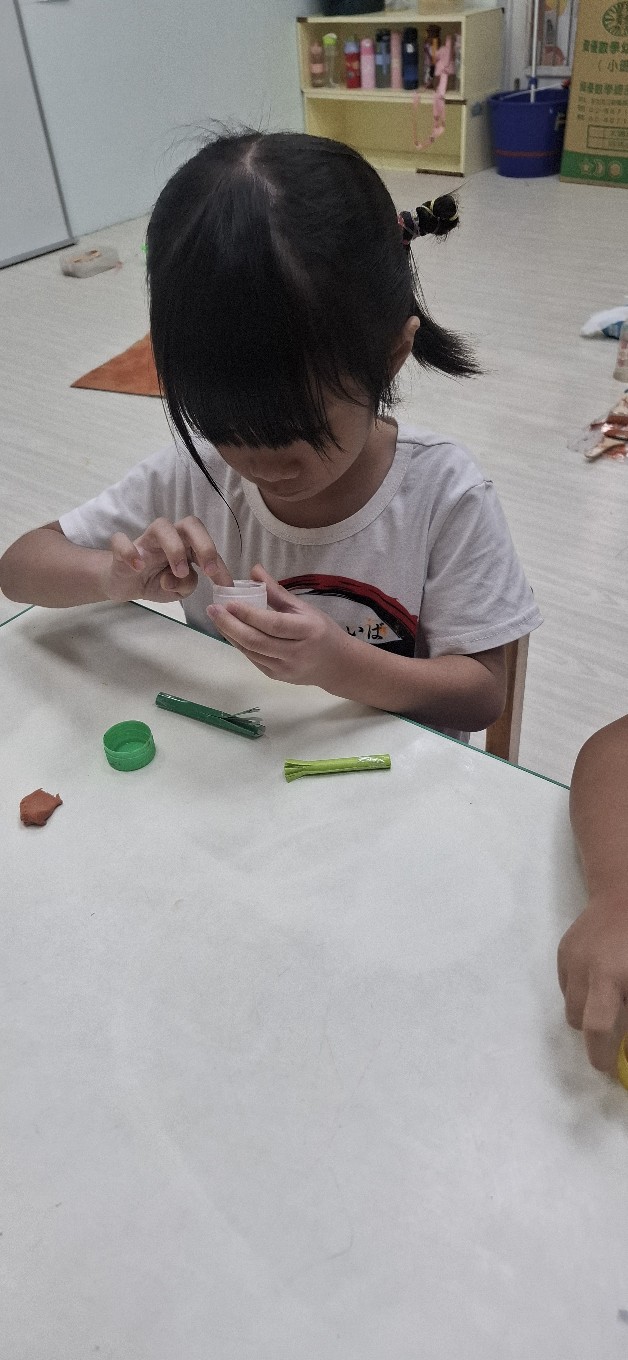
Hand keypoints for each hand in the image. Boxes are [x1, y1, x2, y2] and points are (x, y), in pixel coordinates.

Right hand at [105, 516, 232, 603]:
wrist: (124, 585)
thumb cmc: (156, 581)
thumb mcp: (178, 590)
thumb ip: (188, 585)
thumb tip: (187, 577)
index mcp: (186, 545)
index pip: (207, 545)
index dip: (219, 563)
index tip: (225, 584)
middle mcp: (169, 537)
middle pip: (191, 524)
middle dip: (204, 545)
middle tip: (208, 571)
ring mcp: (145, 541)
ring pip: (161, 526)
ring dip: (175, 548)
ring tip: (178, 573)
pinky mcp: (121, 549)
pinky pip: (122, 540)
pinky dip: (130, 551)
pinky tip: (138, 567)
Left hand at [206, 565, 350, 687]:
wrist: (337, 665)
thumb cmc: (322, 631)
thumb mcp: (304, 608)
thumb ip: (277, 592)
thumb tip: (254, 569)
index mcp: (307, 631)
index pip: (273, 624)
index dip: (249, 614)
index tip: (229, 602)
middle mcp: (296, 653)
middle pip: (256, 641)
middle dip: (230, 625)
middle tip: (213, 609)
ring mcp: (285, 668)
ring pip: (251, 652)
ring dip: (231, 634)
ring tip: (217, 618)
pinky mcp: (276, 677)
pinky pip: (253, 659)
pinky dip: (239, 644)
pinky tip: (230, 631)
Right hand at [557, 893, 627, 1071]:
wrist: (624, 891)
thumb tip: (624, 1035)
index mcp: (610, 977)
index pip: (598, 1028)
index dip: (603, 1055)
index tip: (611, 1068)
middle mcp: (585, 971)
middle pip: (581, 1022)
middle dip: (597, 1036)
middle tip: (616, 1036)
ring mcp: (570, 959)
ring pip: (572, 1005)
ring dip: (590, 1012)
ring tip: (612, 999)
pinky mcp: (563, 951)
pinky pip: (568, 985)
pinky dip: (584, 991)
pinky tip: (602, 977)